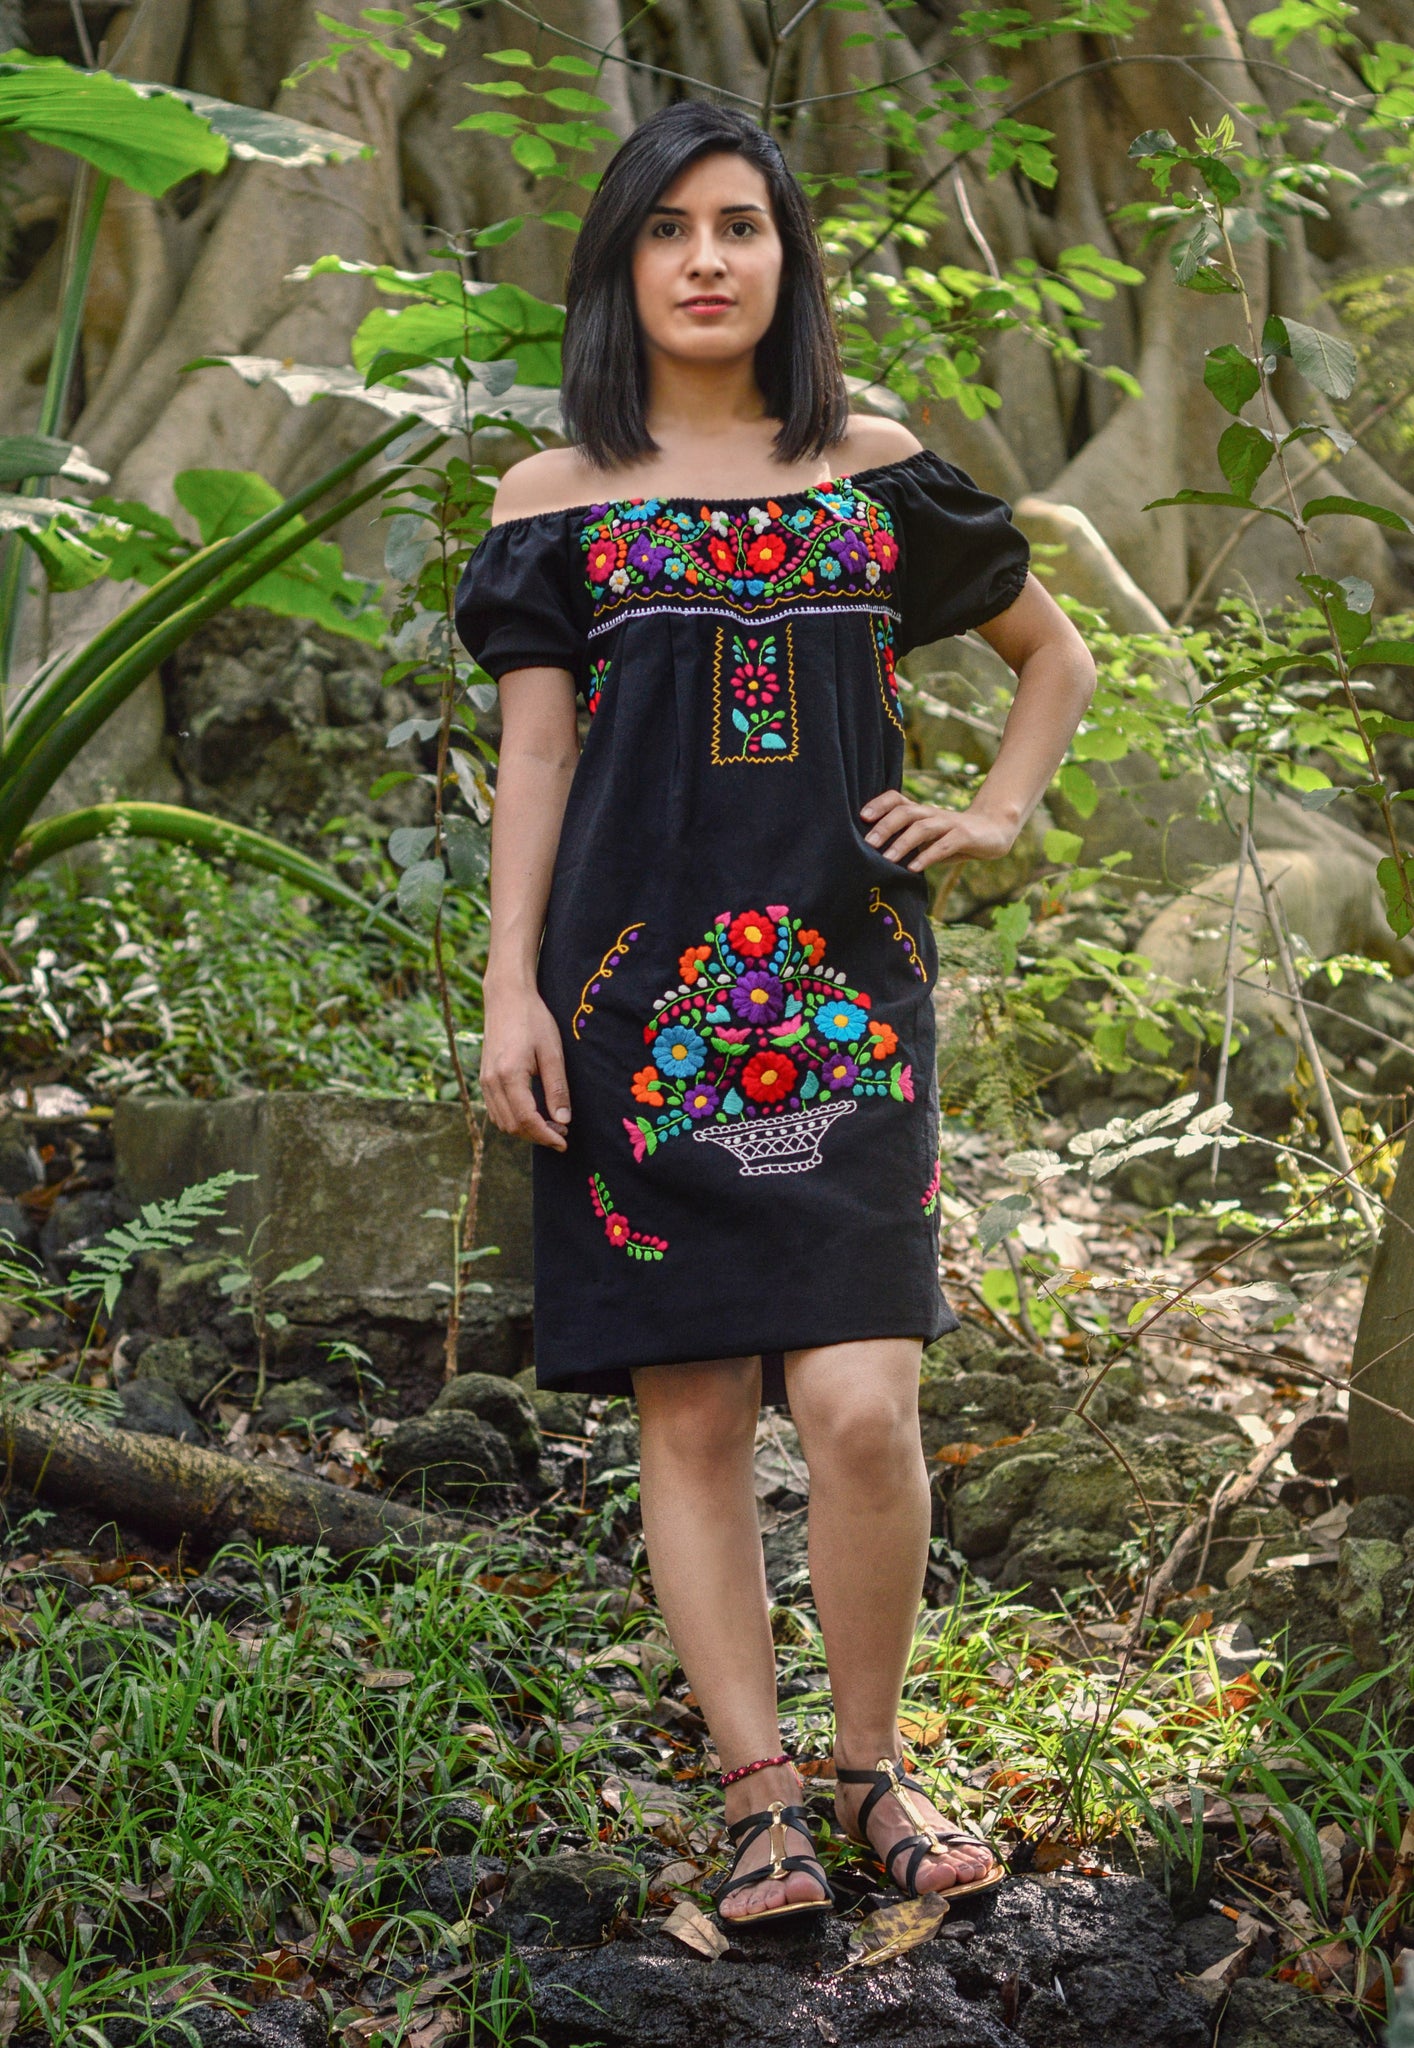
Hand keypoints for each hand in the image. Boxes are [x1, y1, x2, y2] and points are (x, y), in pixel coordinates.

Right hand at [480, 982, 571, 1148]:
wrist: (506, 997)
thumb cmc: (533, 1019)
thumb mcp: (552, 1052)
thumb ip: (557, 1088)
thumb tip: (563, 1120)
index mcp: (508, 1075)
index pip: (526, 1120)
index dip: (546, 1136)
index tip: (564, 1142)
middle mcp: (491, 1082)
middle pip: (512, 1126)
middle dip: (537, 1136)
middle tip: (562, 1132)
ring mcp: (484, 1081)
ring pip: (502, 1122)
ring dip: (525, 1130)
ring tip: (551, 1124)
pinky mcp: (484, 1078)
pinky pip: (496, 1110)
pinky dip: (514, 1119)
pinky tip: (534, 1113)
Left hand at [861, 790, 1017, 870]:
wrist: (994, 831)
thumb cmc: (952, 838)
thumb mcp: (927, 839)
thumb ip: (905, 843)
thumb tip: (873, 858)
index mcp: (920, 813)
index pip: (896, 799)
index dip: (879, 804)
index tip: (862, 817)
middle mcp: (932, 814)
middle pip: (905, 812)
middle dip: (885, 827)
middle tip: (868, 844)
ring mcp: (949, 824)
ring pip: (922, 828)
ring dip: (903, 842)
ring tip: (887, 859)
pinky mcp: (964, 836)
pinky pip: (944, 845)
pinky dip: (928, 856)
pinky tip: (914, 867)